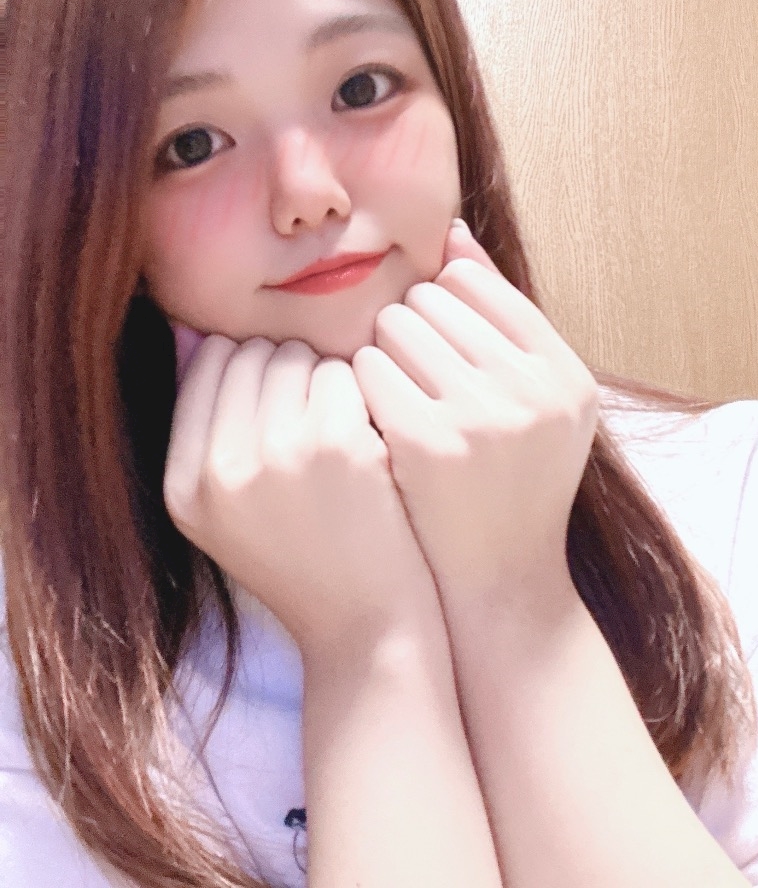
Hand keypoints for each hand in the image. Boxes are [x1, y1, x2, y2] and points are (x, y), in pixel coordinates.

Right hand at [164, 332, 436, 653]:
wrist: (366, 629)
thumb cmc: (304, 564)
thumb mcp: (228, 512)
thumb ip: (209, 430)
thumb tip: (195, 334)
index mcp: (183, 484)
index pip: (203, 366)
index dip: (246, 369)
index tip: (279, 397)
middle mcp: (219, 468)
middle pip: (246, 353)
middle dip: (284, 367)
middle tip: (315, 411)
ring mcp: (275, 454)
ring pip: (294, 355)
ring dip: (322, 376)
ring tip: (340, 427)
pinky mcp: (336, 446)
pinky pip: (341, 373)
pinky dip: (360, 393)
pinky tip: (370, 435)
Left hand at [352, 220, 599, 609]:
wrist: (498, 579)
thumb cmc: (511, 481)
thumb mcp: (536, 400)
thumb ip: (500, 316)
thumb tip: (452, 233)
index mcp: (566, 372)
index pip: (475, 282)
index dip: (440, 304)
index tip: (432, 339)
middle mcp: (534, 387)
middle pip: (430, 296)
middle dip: (408, 326)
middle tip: (408, 370)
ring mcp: (482, 415)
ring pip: (393, 324)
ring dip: (381, 351)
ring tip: (394, 392)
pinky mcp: (426, 442)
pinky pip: (367, 368)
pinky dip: (359, 385)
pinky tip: (370, 417)